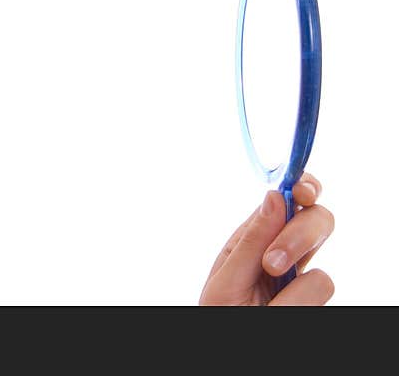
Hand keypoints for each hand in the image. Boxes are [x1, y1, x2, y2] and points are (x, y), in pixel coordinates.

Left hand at [199, 172, 334, 304]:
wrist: (227, 353)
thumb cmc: (219, 314)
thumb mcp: (226, 278)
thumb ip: (251, 240)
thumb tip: (274, 196)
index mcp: (256, 238)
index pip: (289, 199)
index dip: (303, 186)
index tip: (302, 189)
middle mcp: (284, 254)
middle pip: (318, 222)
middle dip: (300, 236)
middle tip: (271, 263)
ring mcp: (301, 282)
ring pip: (320, 273)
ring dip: (293, 290)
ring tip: (266, 305)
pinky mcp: (312, 305)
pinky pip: (319, 296)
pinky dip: (297, 306)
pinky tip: (278, 312)